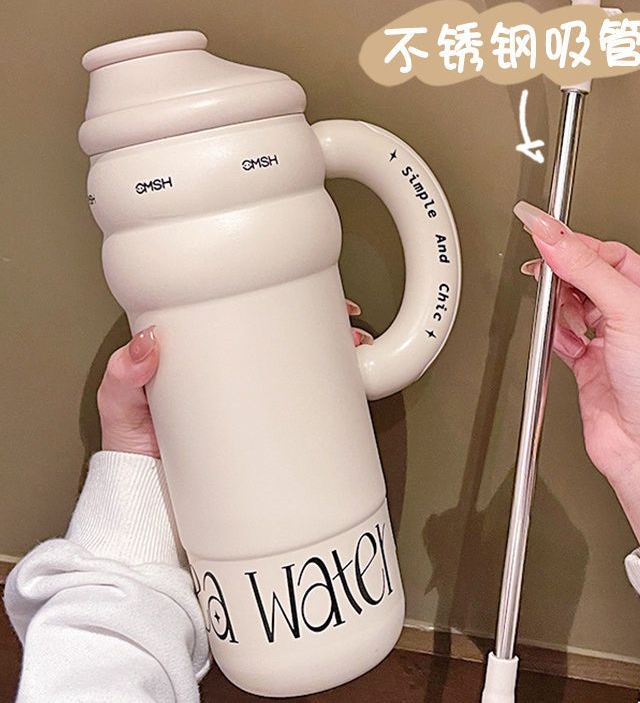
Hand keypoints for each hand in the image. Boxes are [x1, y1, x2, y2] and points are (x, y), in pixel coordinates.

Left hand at [97, 299, 370, 458]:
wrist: (149, 506)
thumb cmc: (134, 450)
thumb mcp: (120, 406)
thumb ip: (124, 376)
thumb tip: (148, 344)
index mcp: (205, 356)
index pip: (249, 317)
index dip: (284, 301)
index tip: (310, 296)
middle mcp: (237, 375)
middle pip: (289, 339)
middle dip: (327, 328)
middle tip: (346, 331)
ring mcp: (257, 404)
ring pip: (305, 370)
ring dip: (336, 358)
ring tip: (355, 354)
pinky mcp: (270, 434)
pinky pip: (304, 409)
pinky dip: (331, 398)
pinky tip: (347, 389)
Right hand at [514, 200, 639, 552]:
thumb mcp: (630, 312)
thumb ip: (587, 269)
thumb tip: (553, 236)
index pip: (609, 254)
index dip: (575, 243)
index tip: (542, 230)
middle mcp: (636, 318)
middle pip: (588, 276)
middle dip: (563, 271)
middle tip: (538, 265)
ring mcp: (610, 341)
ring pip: (571, 304)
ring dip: (556, 301)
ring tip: (547, 299)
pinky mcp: (587, 364)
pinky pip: (561, 335)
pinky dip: (551, 331)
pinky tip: (550, 328)